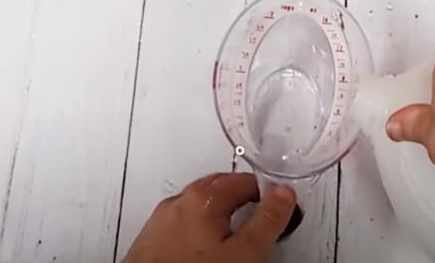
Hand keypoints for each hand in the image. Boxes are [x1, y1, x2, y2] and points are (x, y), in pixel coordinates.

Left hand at [123, 173, 295, 262]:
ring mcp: (160, 224)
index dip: (268, 194)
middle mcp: (177, 204)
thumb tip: (283, 195)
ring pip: (199, 210)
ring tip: (236, 240)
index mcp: (202, 197)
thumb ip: (268, 220)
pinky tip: (207, 253)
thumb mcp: (245, 252)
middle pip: (219, 190)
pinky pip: (183, 227)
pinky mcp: (150, 244)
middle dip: (243, 201)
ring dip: (220, 218)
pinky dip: (200, 234)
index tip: (280, 208)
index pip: (245, 181)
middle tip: (262, 219)